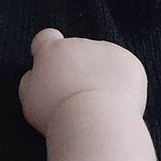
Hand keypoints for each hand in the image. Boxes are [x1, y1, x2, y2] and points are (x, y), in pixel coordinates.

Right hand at [18, 28, 147, 136]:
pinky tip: (118, 105)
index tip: (54, 68)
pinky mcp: (130, 63)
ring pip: (104, 60)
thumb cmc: (57, 116)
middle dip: (79, 69)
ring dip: (102, 75)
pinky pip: (126, 71)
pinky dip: (123, 84)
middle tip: (80, 99)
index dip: (49, 50)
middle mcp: (80, 43)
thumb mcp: (30, 101)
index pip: (47, 37)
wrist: (96, 123)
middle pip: (78, 52)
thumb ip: (31, 81)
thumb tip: (35, 74)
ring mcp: (108, 50)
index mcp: (53, 50)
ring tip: (100, 106)